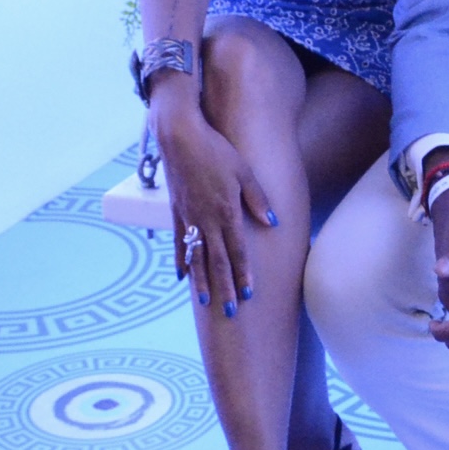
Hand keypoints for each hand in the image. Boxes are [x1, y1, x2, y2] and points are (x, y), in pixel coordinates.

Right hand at [156, 103, 273, 316]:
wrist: (178, 137)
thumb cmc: (216, 150)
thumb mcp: (244, 171)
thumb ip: (257, 198)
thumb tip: (272, 222)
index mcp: (226, 211)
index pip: (237, 250)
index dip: (243, 273)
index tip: (249, 294)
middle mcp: (206, 220)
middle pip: (216, 260)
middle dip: (225, 287)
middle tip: (231, 312)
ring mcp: (188, 218)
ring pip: (196, 257)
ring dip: (202, 282)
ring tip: (207, 302)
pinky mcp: (176, 212)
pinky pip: (180, 243)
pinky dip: (182, 261)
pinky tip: (182, 277)